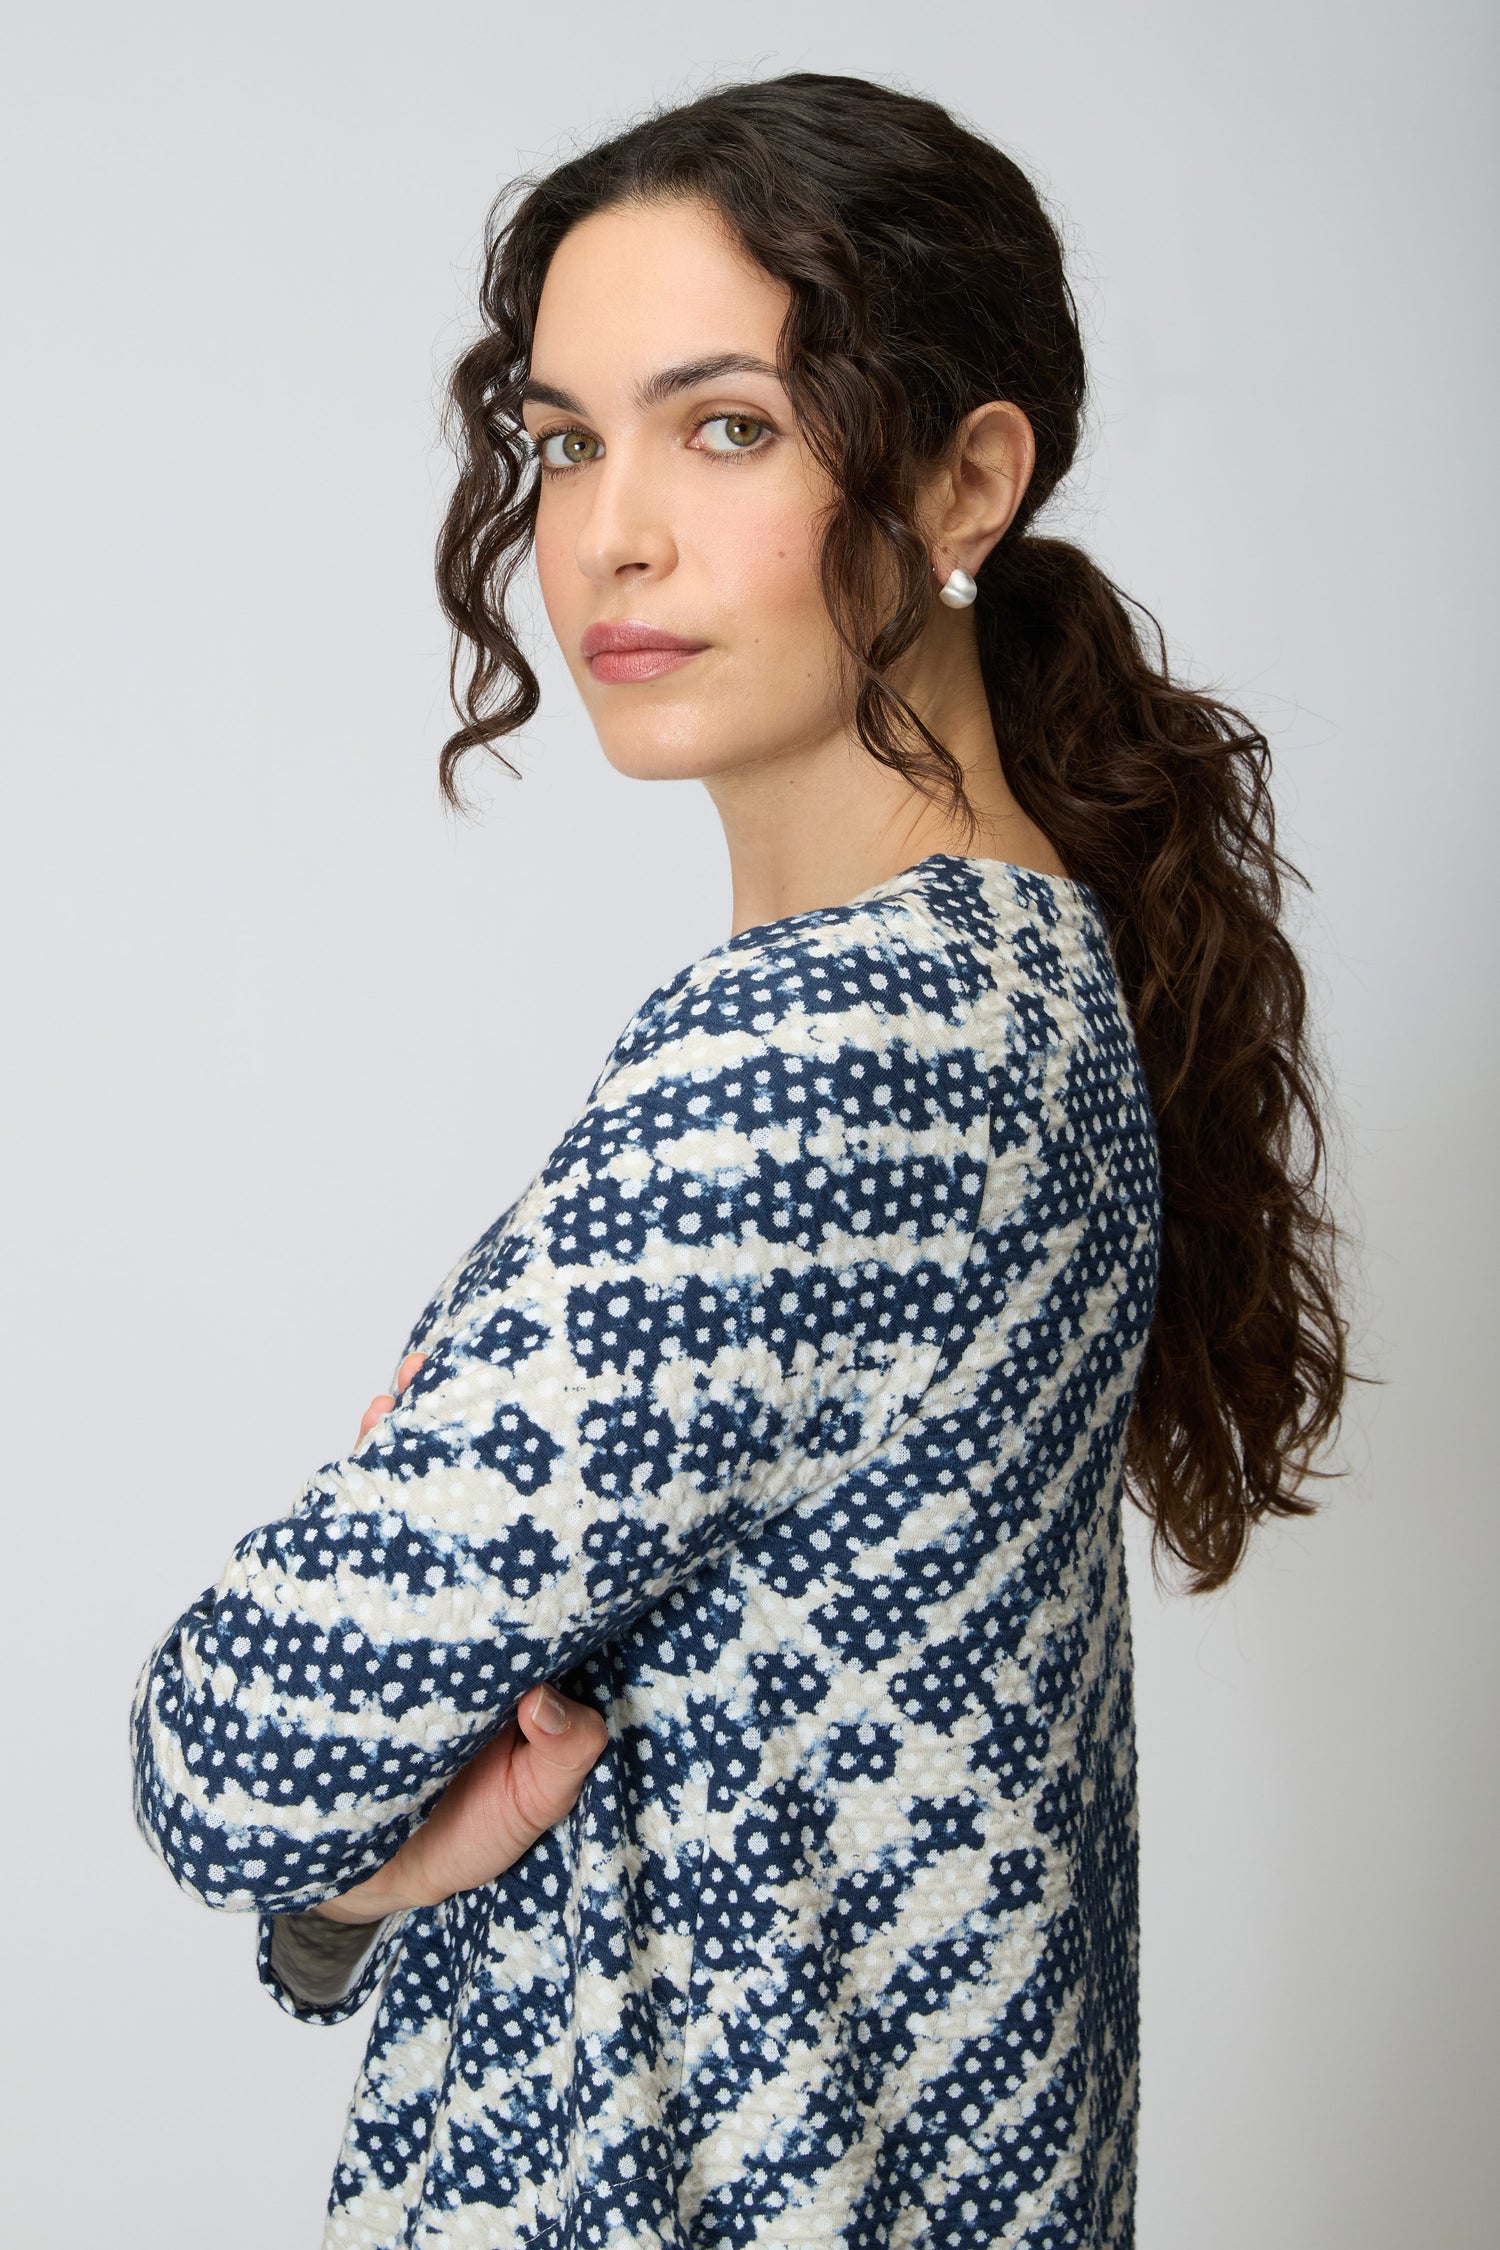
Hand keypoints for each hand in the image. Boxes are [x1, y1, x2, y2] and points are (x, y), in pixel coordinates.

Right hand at [319, 1334, 606, 1924]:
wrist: (347, 1878)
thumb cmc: (453, 1838)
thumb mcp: (529, 1810)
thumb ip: (560, 1761)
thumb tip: (551, 1699)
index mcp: (520, 1641)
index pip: (541, 1551)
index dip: (549, 1494)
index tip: (560, 1429)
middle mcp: (464, 1611)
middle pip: (472, 1512)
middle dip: (471, 1443)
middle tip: (477, 1369)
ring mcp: (400, 1611)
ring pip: (405, 1517)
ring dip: (401, 1452)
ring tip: (402, 1390)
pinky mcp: (338, 1625)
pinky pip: (342, 1550)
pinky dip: (342, 1501)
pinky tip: (352, 1448)